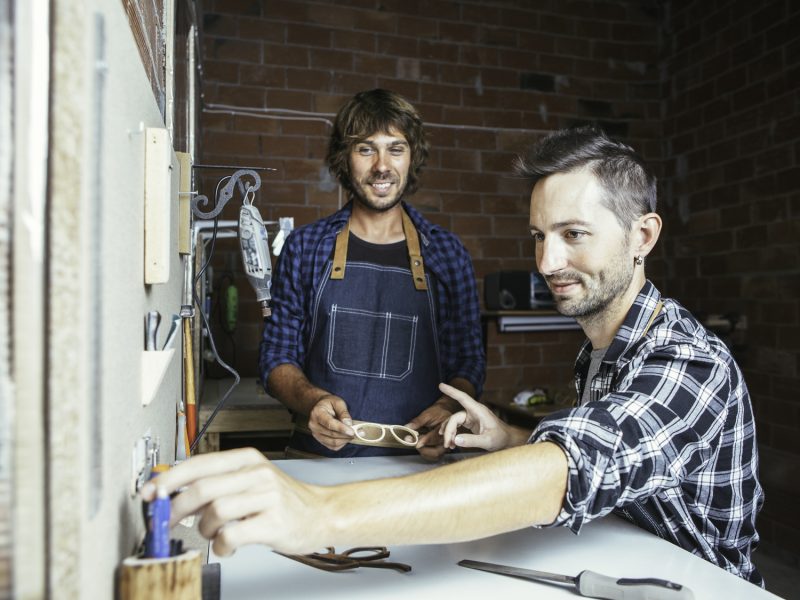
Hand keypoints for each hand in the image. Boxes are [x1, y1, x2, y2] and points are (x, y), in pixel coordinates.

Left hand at [141, 448, 326, 555]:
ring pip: (215, 511)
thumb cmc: (281, 500)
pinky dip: (221, 546)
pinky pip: (232, 535)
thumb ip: (216, 484)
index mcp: (246, 459)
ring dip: (205, 529)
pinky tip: (227, 546)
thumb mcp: (250, 481)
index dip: (169, 480)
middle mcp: (256, 473)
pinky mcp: (273, 522)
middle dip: (177, 509)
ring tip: (214, 534)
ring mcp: (267, 497)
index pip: (198, 464)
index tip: (150, 493)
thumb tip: (174, 494)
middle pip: (202, 488)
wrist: (321, 513)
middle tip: (169, 523)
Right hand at [308, 394, 353, 450]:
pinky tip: (347, 438)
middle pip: (332, 434)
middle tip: (359, 433)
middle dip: (346, 435)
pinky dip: (341, 444)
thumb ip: (343, 412)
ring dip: (345, 440)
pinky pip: (332, 447)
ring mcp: (315, 434)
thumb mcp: (338, 402)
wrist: (321, 407)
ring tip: (354, 435)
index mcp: (317, 413)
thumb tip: (348, 424)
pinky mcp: (320, 440)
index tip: (352, 431)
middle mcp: (314, 425)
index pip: (329, 424)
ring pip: (332, 442)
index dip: (341, 429)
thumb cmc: (330, 403)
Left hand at [405, 401, 453, 460]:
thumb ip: (418, 421)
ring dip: (424, 452)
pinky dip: (426, 454)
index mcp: (446, 428)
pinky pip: (435, 456)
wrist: (444, 413)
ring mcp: (446, 446)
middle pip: (437, 451)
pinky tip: (421, 448)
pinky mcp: (442, 449)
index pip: (436, 438)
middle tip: (413, 444)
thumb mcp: (427, 414)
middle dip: (424, 450)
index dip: (425, 441)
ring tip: (416, 444)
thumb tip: (406, 427)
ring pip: (435, 456)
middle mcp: (447, 439)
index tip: (417, 444)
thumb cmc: (437, 413)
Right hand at [438, 383, 518, 451]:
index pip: (463, 398)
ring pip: (454, 421)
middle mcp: (473, 412)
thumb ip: (472, 441)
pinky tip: (452, 442)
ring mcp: (471, 417)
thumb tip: (456, 440)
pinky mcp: (470, 422)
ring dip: (449, 433)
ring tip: (449, 445)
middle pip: (454, 417)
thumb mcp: (487, 441)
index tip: (441, 385)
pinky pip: (457, 425)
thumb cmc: (500, 438)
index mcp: (478, 411)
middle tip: (447, 444)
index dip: (452, 391)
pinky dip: (453, 433)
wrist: (507, 439)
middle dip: (449, 430)